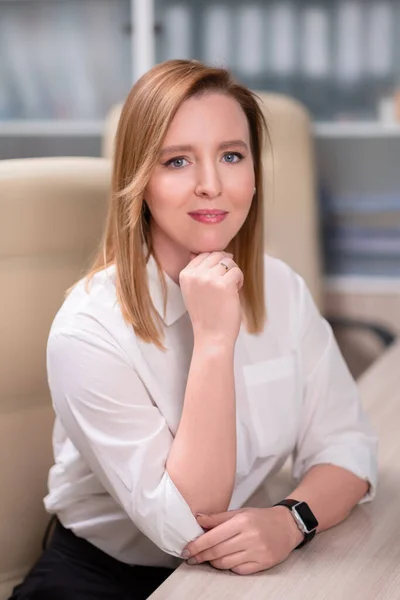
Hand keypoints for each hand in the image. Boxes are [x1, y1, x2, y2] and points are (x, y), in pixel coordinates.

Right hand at [179, 252, 243, 344]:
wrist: (212, 336)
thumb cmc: (206, 314)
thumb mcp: (193, 291)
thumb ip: (195, 271)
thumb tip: (197, 251)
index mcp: (185, 275)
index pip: (203, 254)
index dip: (215, 263)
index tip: (218, 277)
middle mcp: (195, 275)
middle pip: (217, 254)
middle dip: (226, 265)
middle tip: (227, 281)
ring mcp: (208, 279)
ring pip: (228, 261)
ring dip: (233, 273)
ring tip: (231, 287)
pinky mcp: (224, 285)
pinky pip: (237, 271)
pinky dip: (239, 281)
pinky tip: (235, 292)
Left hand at [182, 507, 302, 574]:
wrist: (287, 525)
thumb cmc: (261, 518)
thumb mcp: (240, 512)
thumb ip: (218, 518)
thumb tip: (197, 519)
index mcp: (242, 522)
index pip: (213, 537)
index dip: (197, 545)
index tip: (186, 550)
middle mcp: (249, 537)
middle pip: (217, 551)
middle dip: (201, 556)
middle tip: (191, 558)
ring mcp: (257, 552)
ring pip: (226, 563)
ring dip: (213, 562)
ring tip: (207, 558)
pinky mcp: (263, 563)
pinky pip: (239, 570)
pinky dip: (229, 567)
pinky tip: (226, 561)